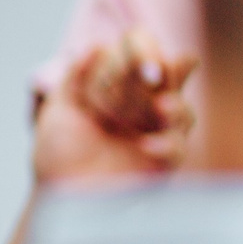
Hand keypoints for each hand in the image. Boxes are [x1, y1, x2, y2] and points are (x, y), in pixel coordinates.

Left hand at [32, 31, 196, 186]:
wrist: (61, 196)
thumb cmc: (59, 155)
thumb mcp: (59, 110)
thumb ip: (75, 78)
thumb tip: (94, 47)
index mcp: (118, 86)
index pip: (139, 52)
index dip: (142, 47)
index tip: (135, 56)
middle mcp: (142, 105)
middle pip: (170, 74)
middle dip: (165, 69)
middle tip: (152, 72)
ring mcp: (156, 133)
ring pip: (183, 110)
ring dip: (176, 105)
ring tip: (162, 109)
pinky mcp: (163, 161)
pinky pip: (177, 147)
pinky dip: (167, 143)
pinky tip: (146, 146)